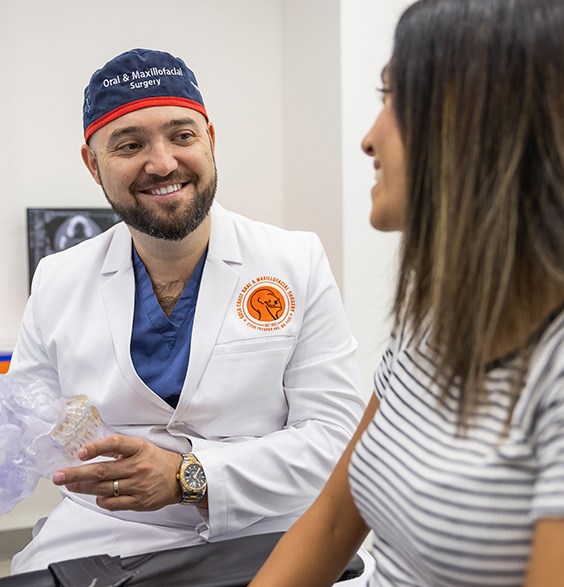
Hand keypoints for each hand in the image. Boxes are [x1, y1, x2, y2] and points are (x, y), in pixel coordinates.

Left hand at [52, 434, 182, 511]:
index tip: (81, 452)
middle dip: (76, 474)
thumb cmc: (157, 461)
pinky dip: (101, 500)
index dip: (97, 447)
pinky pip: (113, 503)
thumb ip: (119, 450)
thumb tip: (90, 453)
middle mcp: (138, 466)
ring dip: (83, 487)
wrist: (181, 478)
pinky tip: (97, 495)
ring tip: (69, 485)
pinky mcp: (139, 501)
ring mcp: (138, 485)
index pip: (116, 444)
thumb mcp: (141, 448)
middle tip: (58, 476)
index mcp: (139, 448)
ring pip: (103, 488)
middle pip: (102, 470)